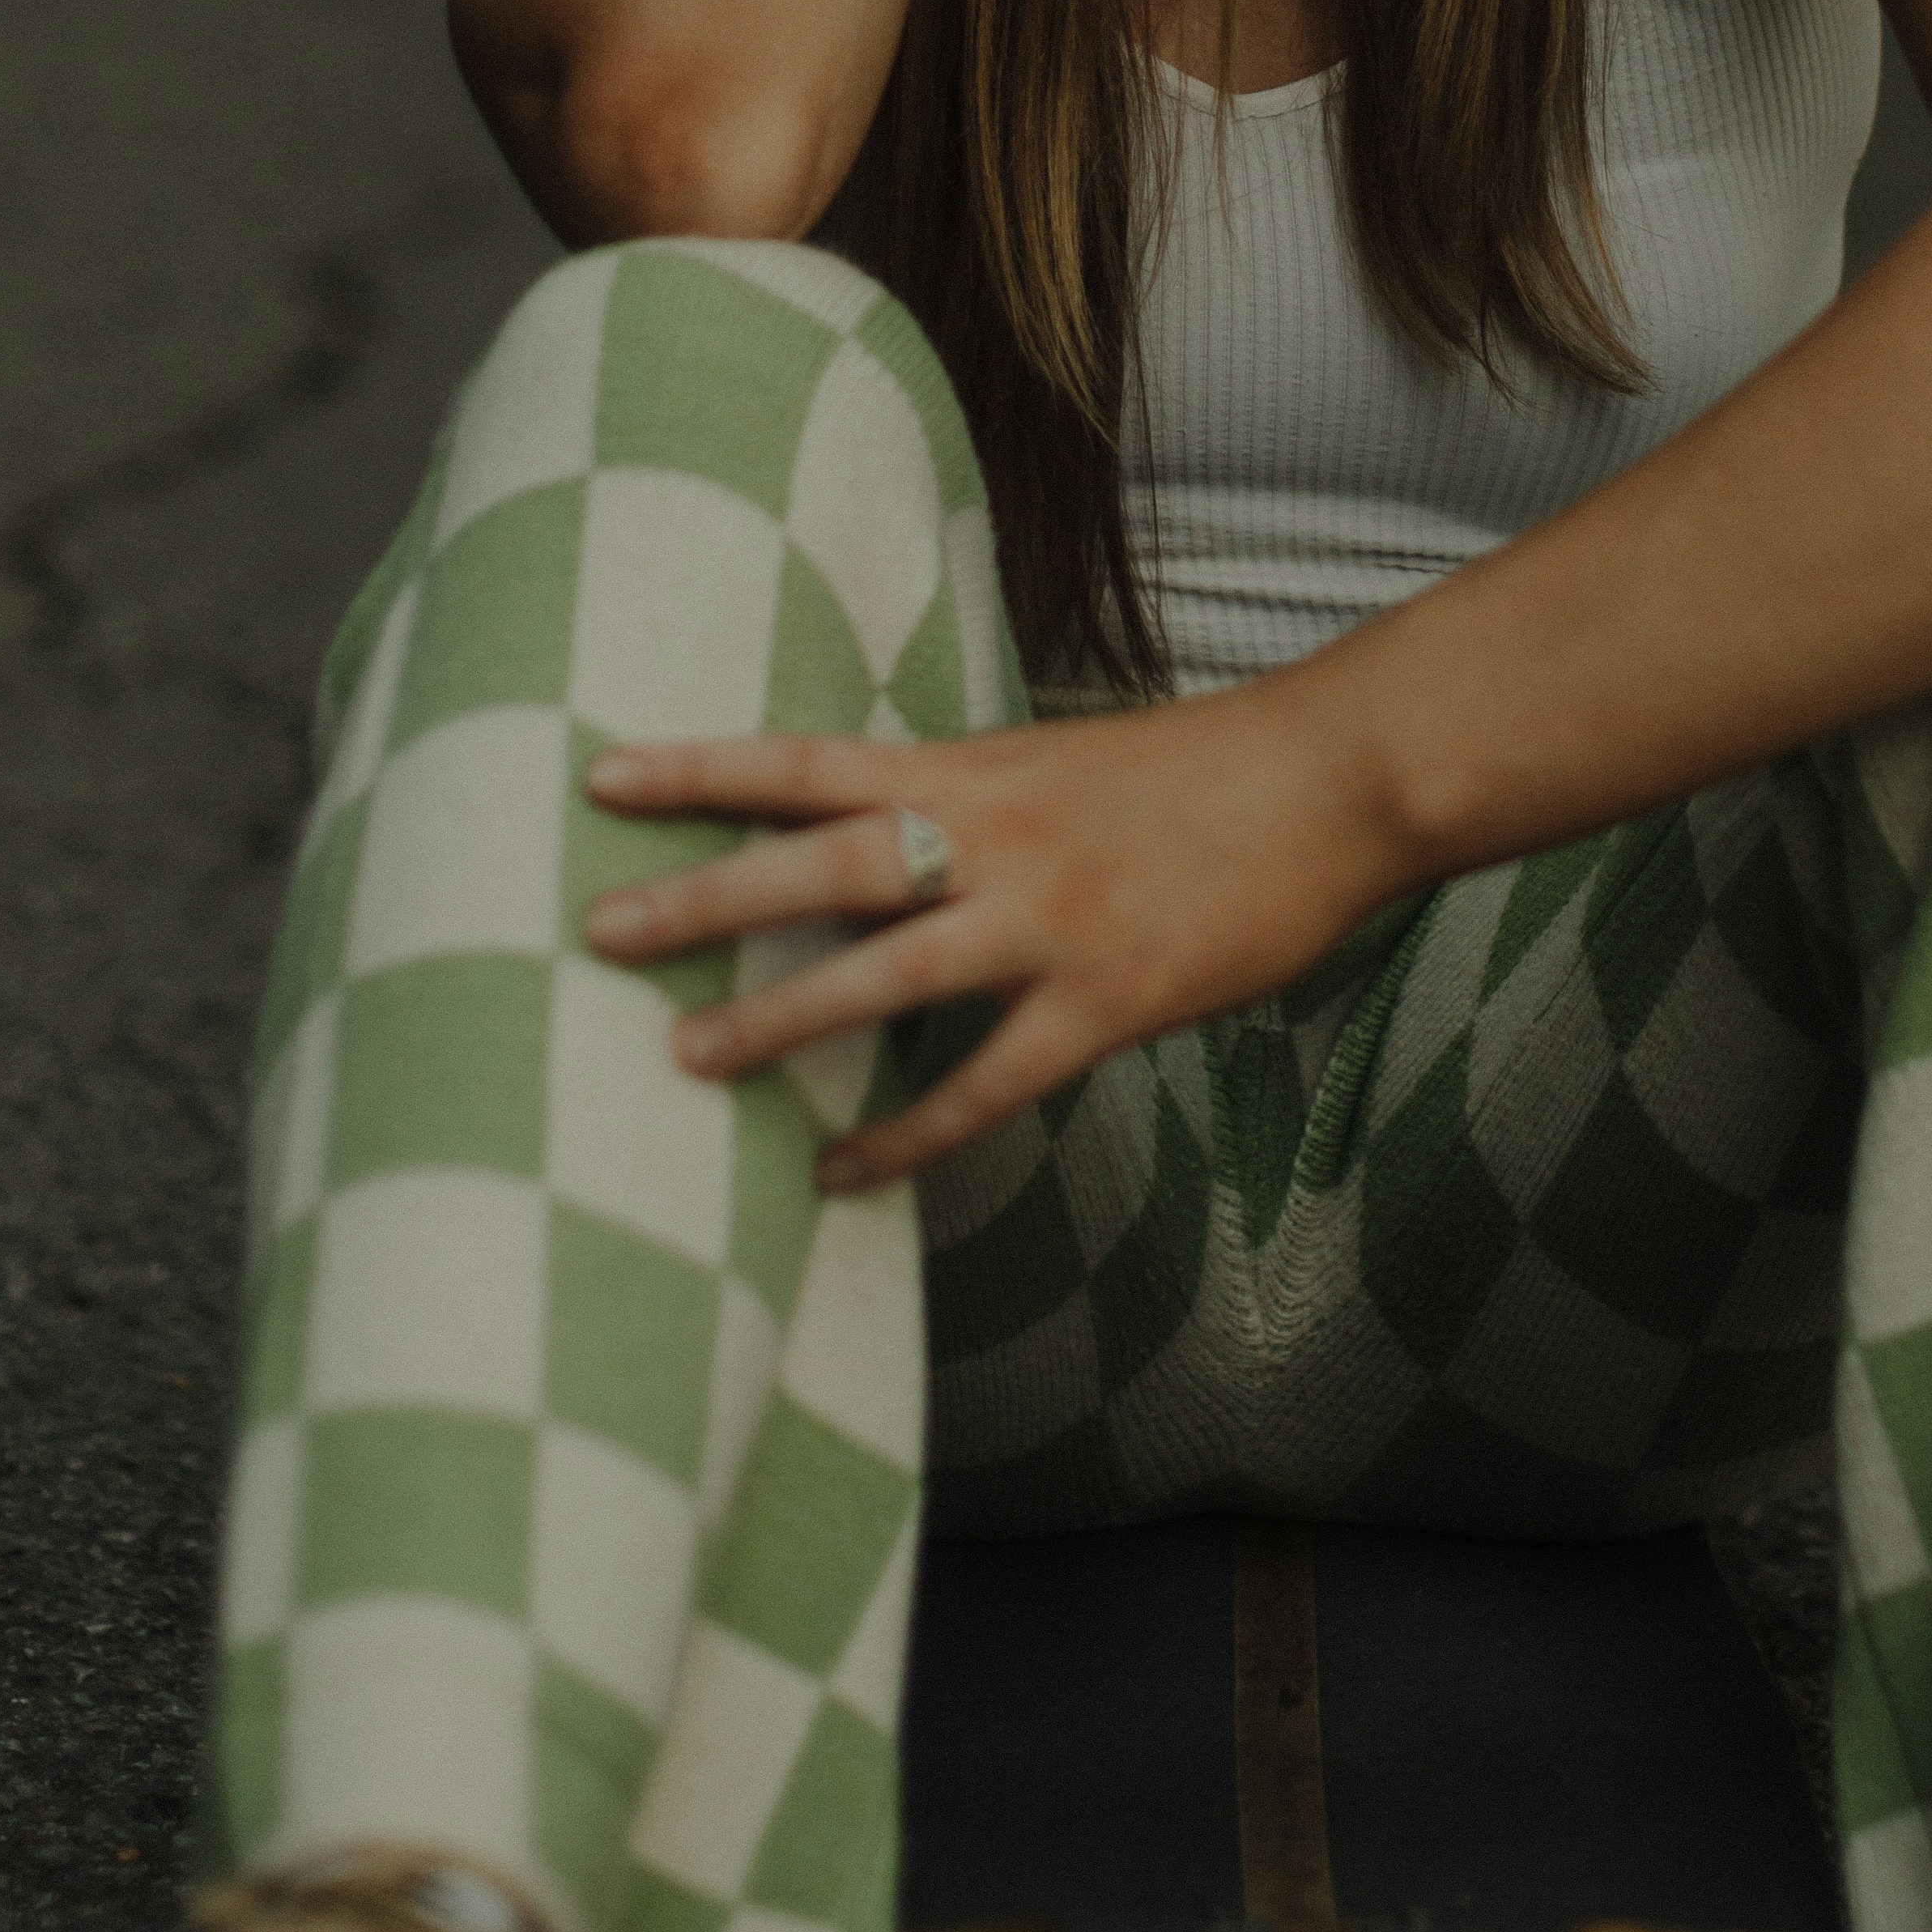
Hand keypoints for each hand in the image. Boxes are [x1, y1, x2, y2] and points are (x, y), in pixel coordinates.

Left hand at [579, 687, 1401, 1190]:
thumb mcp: (1059, 762)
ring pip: (885, 974)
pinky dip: (909, 1133)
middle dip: (706, 897)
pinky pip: (985, 1084)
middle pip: (822, 864)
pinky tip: (845, 1170)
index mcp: (976, 770)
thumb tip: (883, 841)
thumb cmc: (1196, 771)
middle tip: (600, 930)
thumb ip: (969, 805)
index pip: (810, 761)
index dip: (703, 766)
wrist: (1331, 780)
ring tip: (685, 1058)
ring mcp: (1048, 920)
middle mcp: (994, 837)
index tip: (603, 777)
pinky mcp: (1106, 1000)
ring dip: (780, 1017)